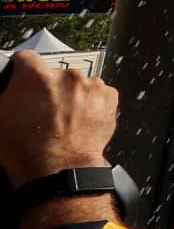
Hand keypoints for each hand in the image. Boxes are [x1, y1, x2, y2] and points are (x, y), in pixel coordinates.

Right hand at [0, 51, 117, 186]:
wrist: (58, 169)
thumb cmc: (25, 149)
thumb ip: (4, 95)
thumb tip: (8, 91)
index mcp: (34, 76)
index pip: (25, 58)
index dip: (21, 70)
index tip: (22, 79)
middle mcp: (65, 75)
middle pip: (53, 73)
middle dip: (47, 88)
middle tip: (41, 109)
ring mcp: (90, 85)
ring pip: (77, 83)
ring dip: (70, 95)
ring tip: (61, 118)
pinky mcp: (108, 97)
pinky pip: (98, 93)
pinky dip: (91, 103)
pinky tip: (78, 120)